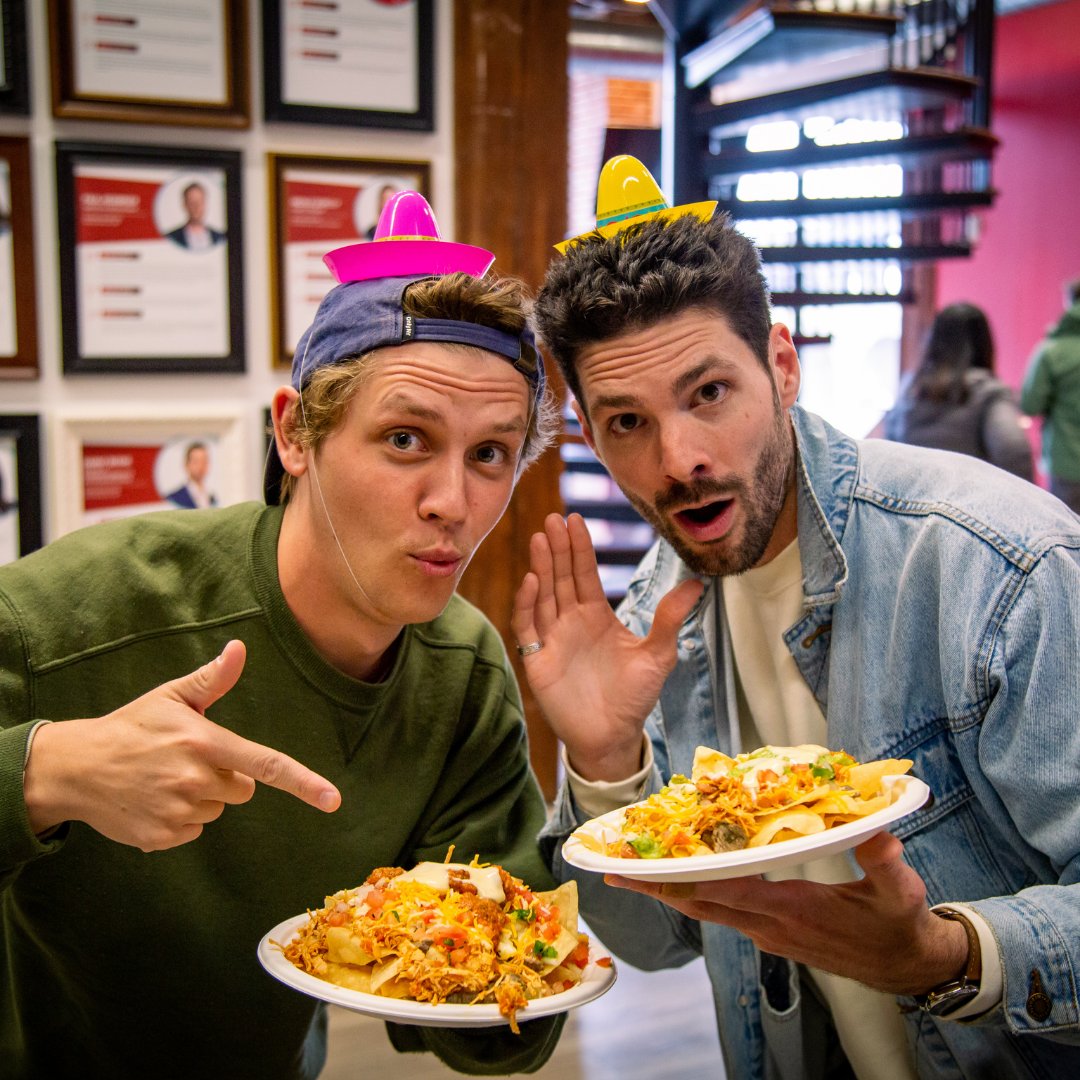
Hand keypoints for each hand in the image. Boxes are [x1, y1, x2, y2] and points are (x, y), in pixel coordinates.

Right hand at [22, 640, 340, 851]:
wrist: (73, 769)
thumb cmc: (130, 728)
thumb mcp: (170, 698)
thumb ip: (211, 680)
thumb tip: (238, 648)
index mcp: (203, 742)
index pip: (264, 764)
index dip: (303, 782)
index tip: (333, 800)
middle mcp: (194, 779)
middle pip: (242, 789)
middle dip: (225, 777)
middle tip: (188, 760)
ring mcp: (177, 811)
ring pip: (217, 810)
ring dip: (201, 798)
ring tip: (164, 779)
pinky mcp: (161, 836)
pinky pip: (192, 830)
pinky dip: (180, 818)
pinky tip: (153, 800)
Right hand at [512, 513, 702, 780]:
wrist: (611, 737)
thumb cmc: (633, 697)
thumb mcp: (657, 655)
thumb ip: (669, 618)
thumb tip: (697, 584)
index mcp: (597, 615)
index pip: (585, 573)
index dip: (580, 547)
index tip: (575, 519)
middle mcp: (571, 620)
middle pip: (561, 576)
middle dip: (557, 547)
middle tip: (553, 517)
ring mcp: (552, 637)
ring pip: (543, 594)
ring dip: (541, 566)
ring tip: (541, 538)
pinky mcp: (538, 658)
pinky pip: (528, 625)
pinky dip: (527, 603)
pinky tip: (532, 581)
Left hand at [607, 832, 970, 995]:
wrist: (906, 965)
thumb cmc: (897, 926)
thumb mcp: (897, 893)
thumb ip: (883, 861)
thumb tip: (877, 832)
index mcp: (789, 910)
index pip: (720, 893)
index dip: (676, 881)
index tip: (634, 873)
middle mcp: (768, 924)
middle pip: (700, 903)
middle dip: (656, 887)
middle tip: (613, 869)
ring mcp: (768, 931)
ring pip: (709, 908)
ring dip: (673, 890)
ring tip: (638, 868)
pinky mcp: (773, 931)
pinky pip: (725, 910)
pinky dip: (701, 892)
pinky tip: (689, 875)